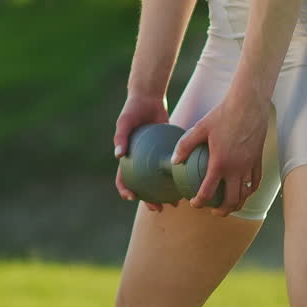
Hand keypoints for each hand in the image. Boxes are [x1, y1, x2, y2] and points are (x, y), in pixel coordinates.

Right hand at [113, 93, 171, 211]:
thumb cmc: (133, 110)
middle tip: (159, 208)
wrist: (149, 98)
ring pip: (160, 182)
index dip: (126, 191)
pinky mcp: (166, 153)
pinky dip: (177, 177)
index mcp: (128, 159)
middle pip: (144, 187)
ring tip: (176, 203)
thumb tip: (118, 156)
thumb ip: (120, 137)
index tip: (132, 197)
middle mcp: (141, 162)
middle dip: (149, 201)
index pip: (123, 179)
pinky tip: (187, 183)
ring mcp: (154, 159)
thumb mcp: (124, 122)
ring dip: (166, 194)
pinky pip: (172, 168)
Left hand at [171, 93, 268, 216]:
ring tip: (228, 205)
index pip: (208, 192)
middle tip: (213, 211)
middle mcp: (237, 168)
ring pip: (245, 194)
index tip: (194, 203)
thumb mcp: (199, 128)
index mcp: (220, 163)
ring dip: (237, 203)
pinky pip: (255, 181)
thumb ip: (185, 145)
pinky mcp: (258, 159)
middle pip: (231, 200)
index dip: (199, 202)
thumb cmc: (222, 115)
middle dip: (221, 210)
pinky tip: (244, 190)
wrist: (249, 104)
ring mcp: (249, 165)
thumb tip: (174, 161)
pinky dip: (249, 190)